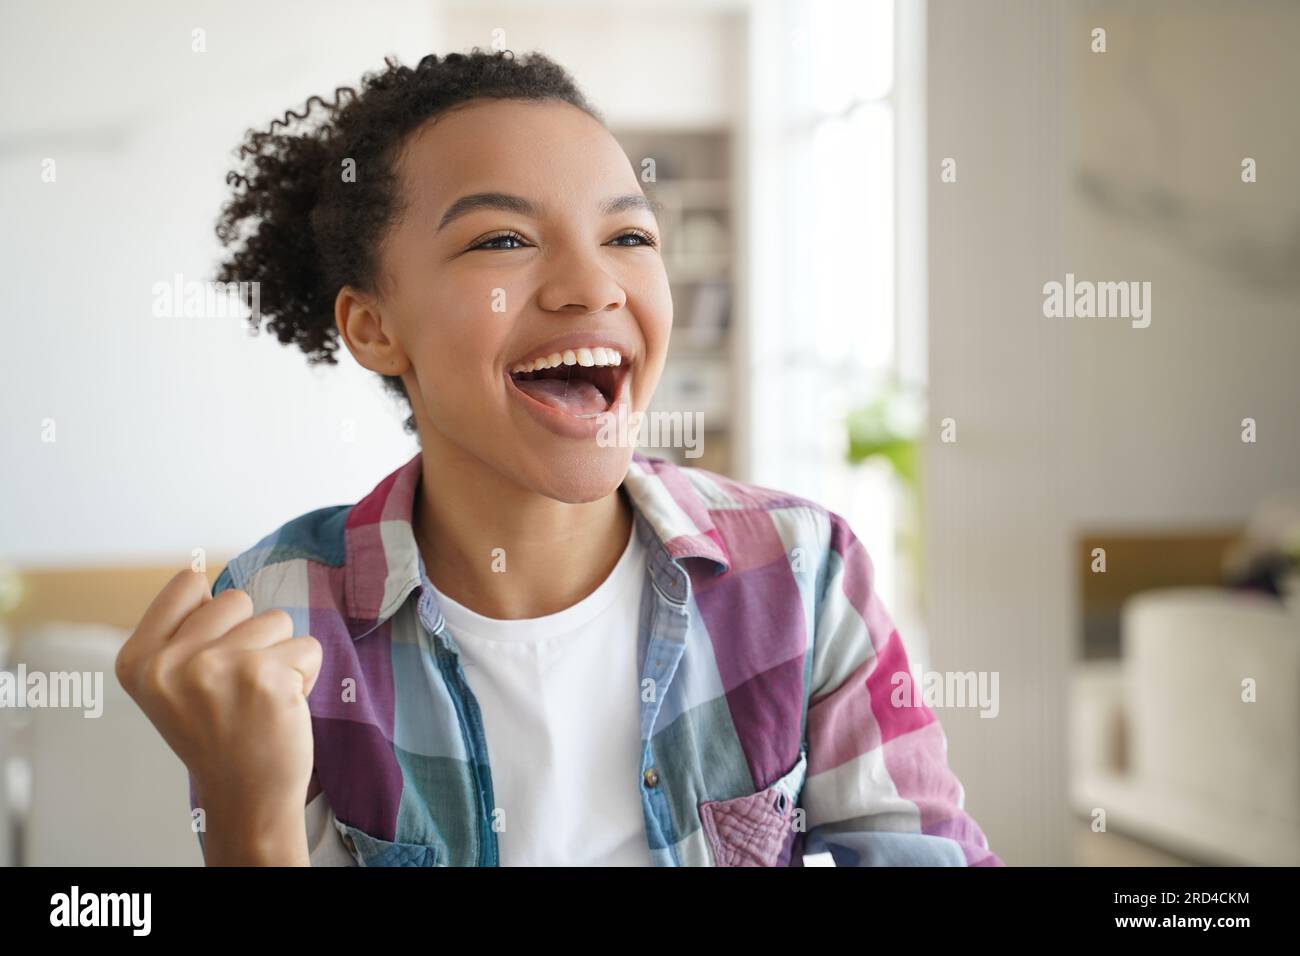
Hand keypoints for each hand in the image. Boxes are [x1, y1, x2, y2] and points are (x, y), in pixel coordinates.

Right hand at [116, 569, 322, 863]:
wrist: (245, 796)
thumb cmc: (217, 729)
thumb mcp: (171, 682)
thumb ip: (182, 631)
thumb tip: (204, 578)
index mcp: (136, 659)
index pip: (188, 582)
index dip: (213, 613)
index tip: (209, 656)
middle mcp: (168, 662)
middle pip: (237, 598)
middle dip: (250, 635)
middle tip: (237, 686)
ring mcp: (214, 667)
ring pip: (276, 620)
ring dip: (280, 655)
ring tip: (259, 697)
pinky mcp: (264, 677)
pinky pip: (308, 646)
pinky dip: (306, 673)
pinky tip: (282, 707)